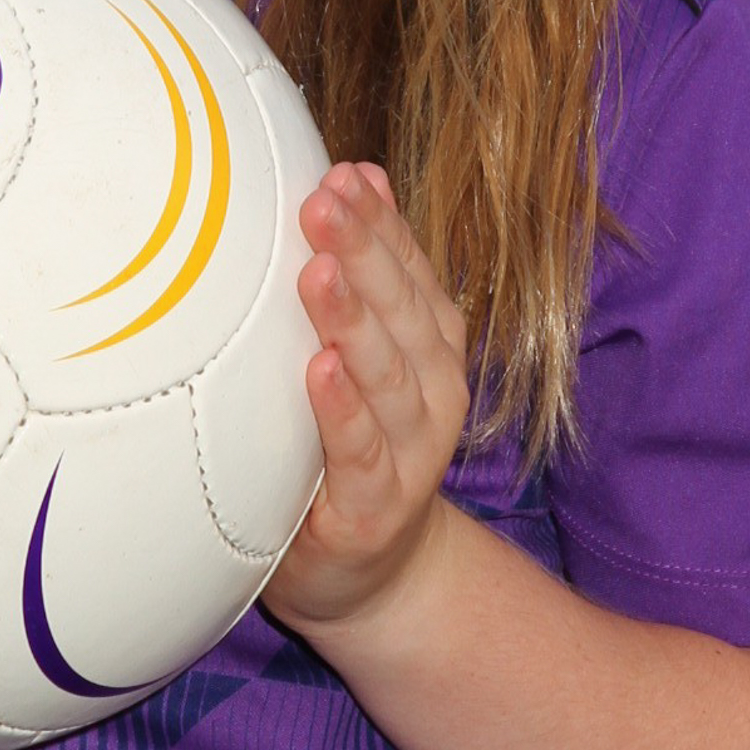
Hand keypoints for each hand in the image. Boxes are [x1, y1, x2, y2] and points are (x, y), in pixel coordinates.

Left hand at [263, 162, 470, 636]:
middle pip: (401, 313)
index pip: (409, 270)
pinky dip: (342, 412)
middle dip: (363, 253)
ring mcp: (409, 454)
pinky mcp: (372, 509)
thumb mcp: (361, 356)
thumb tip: (353, 171)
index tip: (341, 172)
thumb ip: (365, 275)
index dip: (380, 221)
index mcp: (430, 348)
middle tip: (321, 203)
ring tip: (317, 273)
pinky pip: (358, 453)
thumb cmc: (349, 447)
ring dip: (353, 322)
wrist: (371, 578)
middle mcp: (433, 394)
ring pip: (386, 378)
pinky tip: (320, 372)